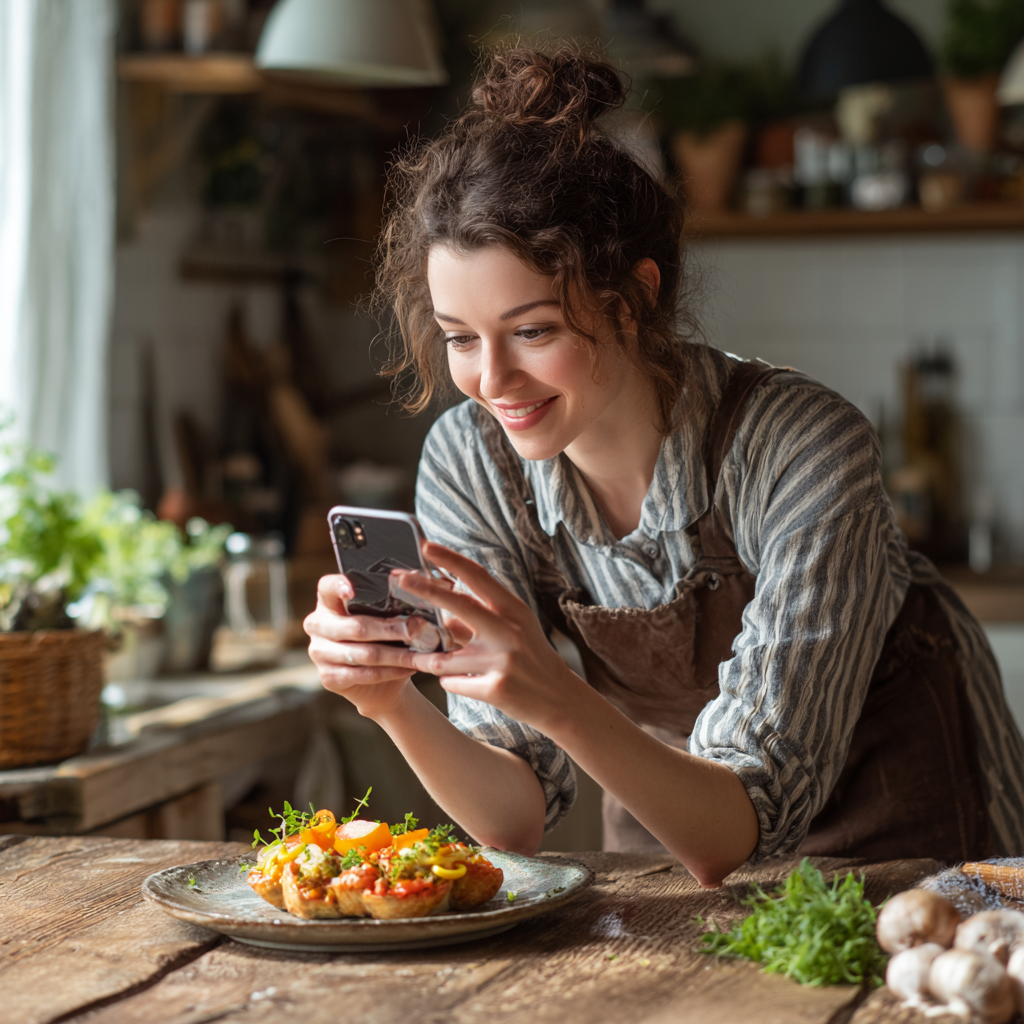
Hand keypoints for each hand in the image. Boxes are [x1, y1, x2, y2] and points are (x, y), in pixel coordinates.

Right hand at [304, 574, 430, 718]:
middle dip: (391, 629)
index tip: (353, 590)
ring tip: (420, 653)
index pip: (327, 587)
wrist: (378, 682)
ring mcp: (320, 653)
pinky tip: (409, 667)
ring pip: (363, 653)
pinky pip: (364, 674)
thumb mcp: (385, 617)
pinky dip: (390, 672)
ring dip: (396, 654)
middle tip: (417, 629)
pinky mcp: (329, 678)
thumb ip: (393, 603)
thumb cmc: (384, 639)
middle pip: (356, 626)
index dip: (338, 586)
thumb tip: (425, 585)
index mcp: (328, 602)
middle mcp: (318, 625)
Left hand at [398, 542, 585, 734]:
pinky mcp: (495, 688)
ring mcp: (501, 660)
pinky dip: (449, 681)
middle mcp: (508, 631)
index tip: (427, 546)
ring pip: (444, 657)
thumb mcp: (511, 629)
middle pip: (458, 605)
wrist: (557, 697)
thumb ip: (478, 616)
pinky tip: (462, 681)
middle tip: (400, 579)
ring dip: (428, 659)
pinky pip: (451, 682)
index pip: (478, 577)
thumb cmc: (529, 656)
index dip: (450, 559)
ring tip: (426, 660)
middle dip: (425, 589)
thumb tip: (439, 605)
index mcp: (513, 610)